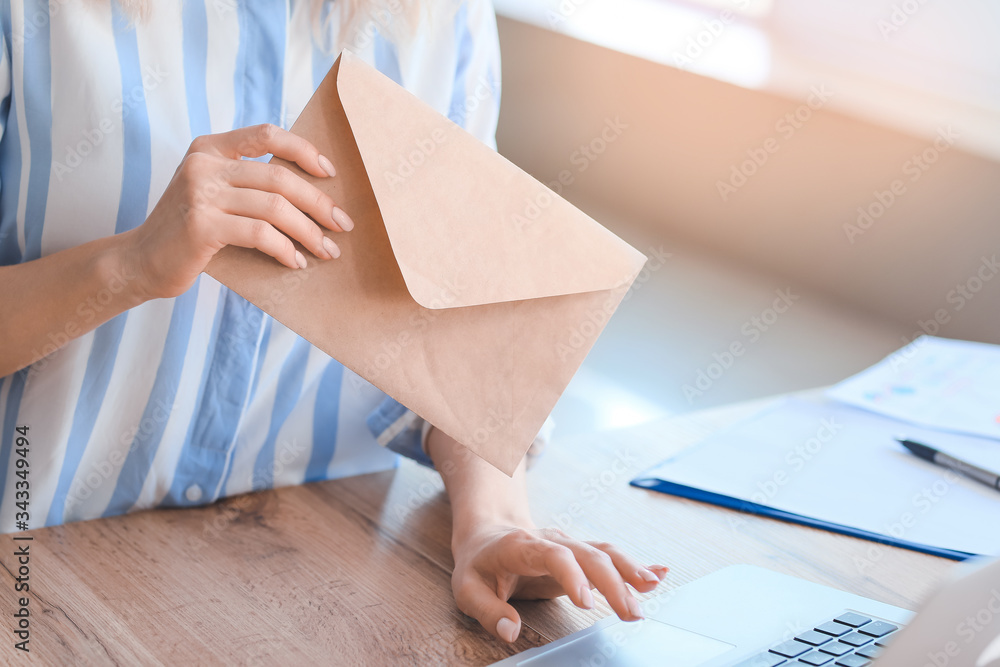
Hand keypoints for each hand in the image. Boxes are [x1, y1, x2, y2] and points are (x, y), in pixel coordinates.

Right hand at [124, 123, 353, 300]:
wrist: (140, 262)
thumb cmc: (188, 231)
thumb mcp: (214, 194)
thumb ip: (247, 183)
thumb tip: (312, 192)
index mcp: (209, 148)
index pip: (266, 134)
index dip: (303, 150)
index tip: (330, 172)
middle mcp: (204, 164)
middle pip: (279, 177)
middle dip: (318, 203)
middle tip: (342, 225)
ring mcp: (200, 193)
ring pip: (275, 207)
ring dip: (308, 232)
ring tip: (326, 251)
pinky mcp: (201, 225)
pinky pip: (260, 234)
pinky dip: (285, 249)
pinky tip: (296, 263)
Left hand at [450, 524, 667, 642]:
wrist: (488, 532)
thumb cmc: (478, 563)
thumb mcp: (466, 589)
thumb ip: (488, 611)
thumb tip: (511, 632)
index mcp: (522, 546)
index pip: (554, 555)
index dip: (573, 576)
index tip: (587, 604)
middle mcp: (552, 540)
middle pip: (589, 554)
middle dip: (614, 582)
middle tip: (631, 614)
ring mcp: (568, 544)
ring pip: (604, 551)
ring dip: (630, 571)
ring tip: (652, 591)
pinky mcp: (579, 554)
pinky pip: (609, 555)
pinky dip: (635, 565)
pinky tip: (659, 574)